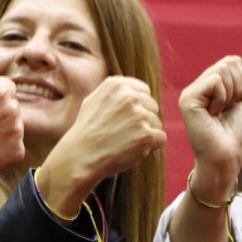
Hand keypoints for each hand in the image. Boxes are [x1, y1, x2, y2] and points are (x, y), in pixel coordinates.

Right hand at [39, 76, 163, 214]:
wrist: (81, 156)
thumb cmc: (86, 130)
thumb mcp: (93, 100)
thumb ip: (114, 93)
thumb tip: (133, 92)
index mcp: (117, 85)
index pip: (144, 91)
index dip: (138, 106)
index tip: (127, 118)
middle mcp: (130, 97)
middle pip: (152, 107)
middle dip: (144, 120)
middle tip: (126, 133)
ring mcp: (139, 116)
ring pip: (157, 123)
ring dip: (147, 134)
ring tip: (126, 142)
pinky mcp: (147, 135)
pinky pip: (161, 139)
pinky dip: (152, 147)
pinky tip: (134, 150)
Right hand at [178, 44, 241, 202]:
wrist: (227, 157)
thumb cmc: (236, 133)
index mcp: (210, 85)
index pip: (233, 61)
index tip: (237, 103)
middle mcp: (198, 86)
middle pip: (229, 62)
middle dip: (241, 85)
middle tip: (230, 108)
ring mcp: (191, 92)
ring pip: (223, 70)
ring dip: (233, 93)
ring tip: (222, 112)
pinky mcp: (188, 99)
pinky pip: (215, 81)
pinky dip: (223, 97)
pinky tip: (214, 113)